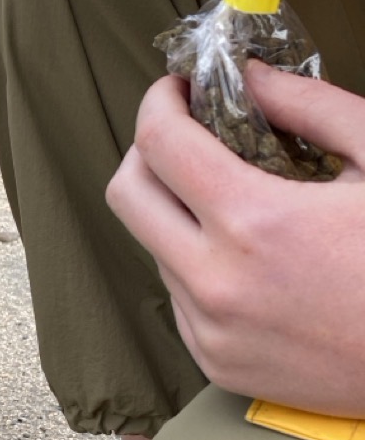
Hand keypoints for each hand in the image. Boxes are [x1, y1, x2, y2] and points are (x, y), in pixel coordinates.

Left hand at [106, 63, 364, 415]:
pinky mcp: (216, 361)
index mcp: (256, 222)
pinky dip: (199, 267)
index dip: (159, 102)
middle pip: (127, 196)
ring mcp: (210, 328)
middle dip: (147, 153)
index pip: (159, 143)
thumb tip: (251, 78)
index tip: (177, 92)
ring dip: (178, 214)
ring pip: (152, 248)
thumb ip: (312, 108)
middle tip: (186, 138)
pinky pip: (179, 298)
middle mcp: (216, 281)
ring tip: (235, 205)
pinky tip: (251, 262)